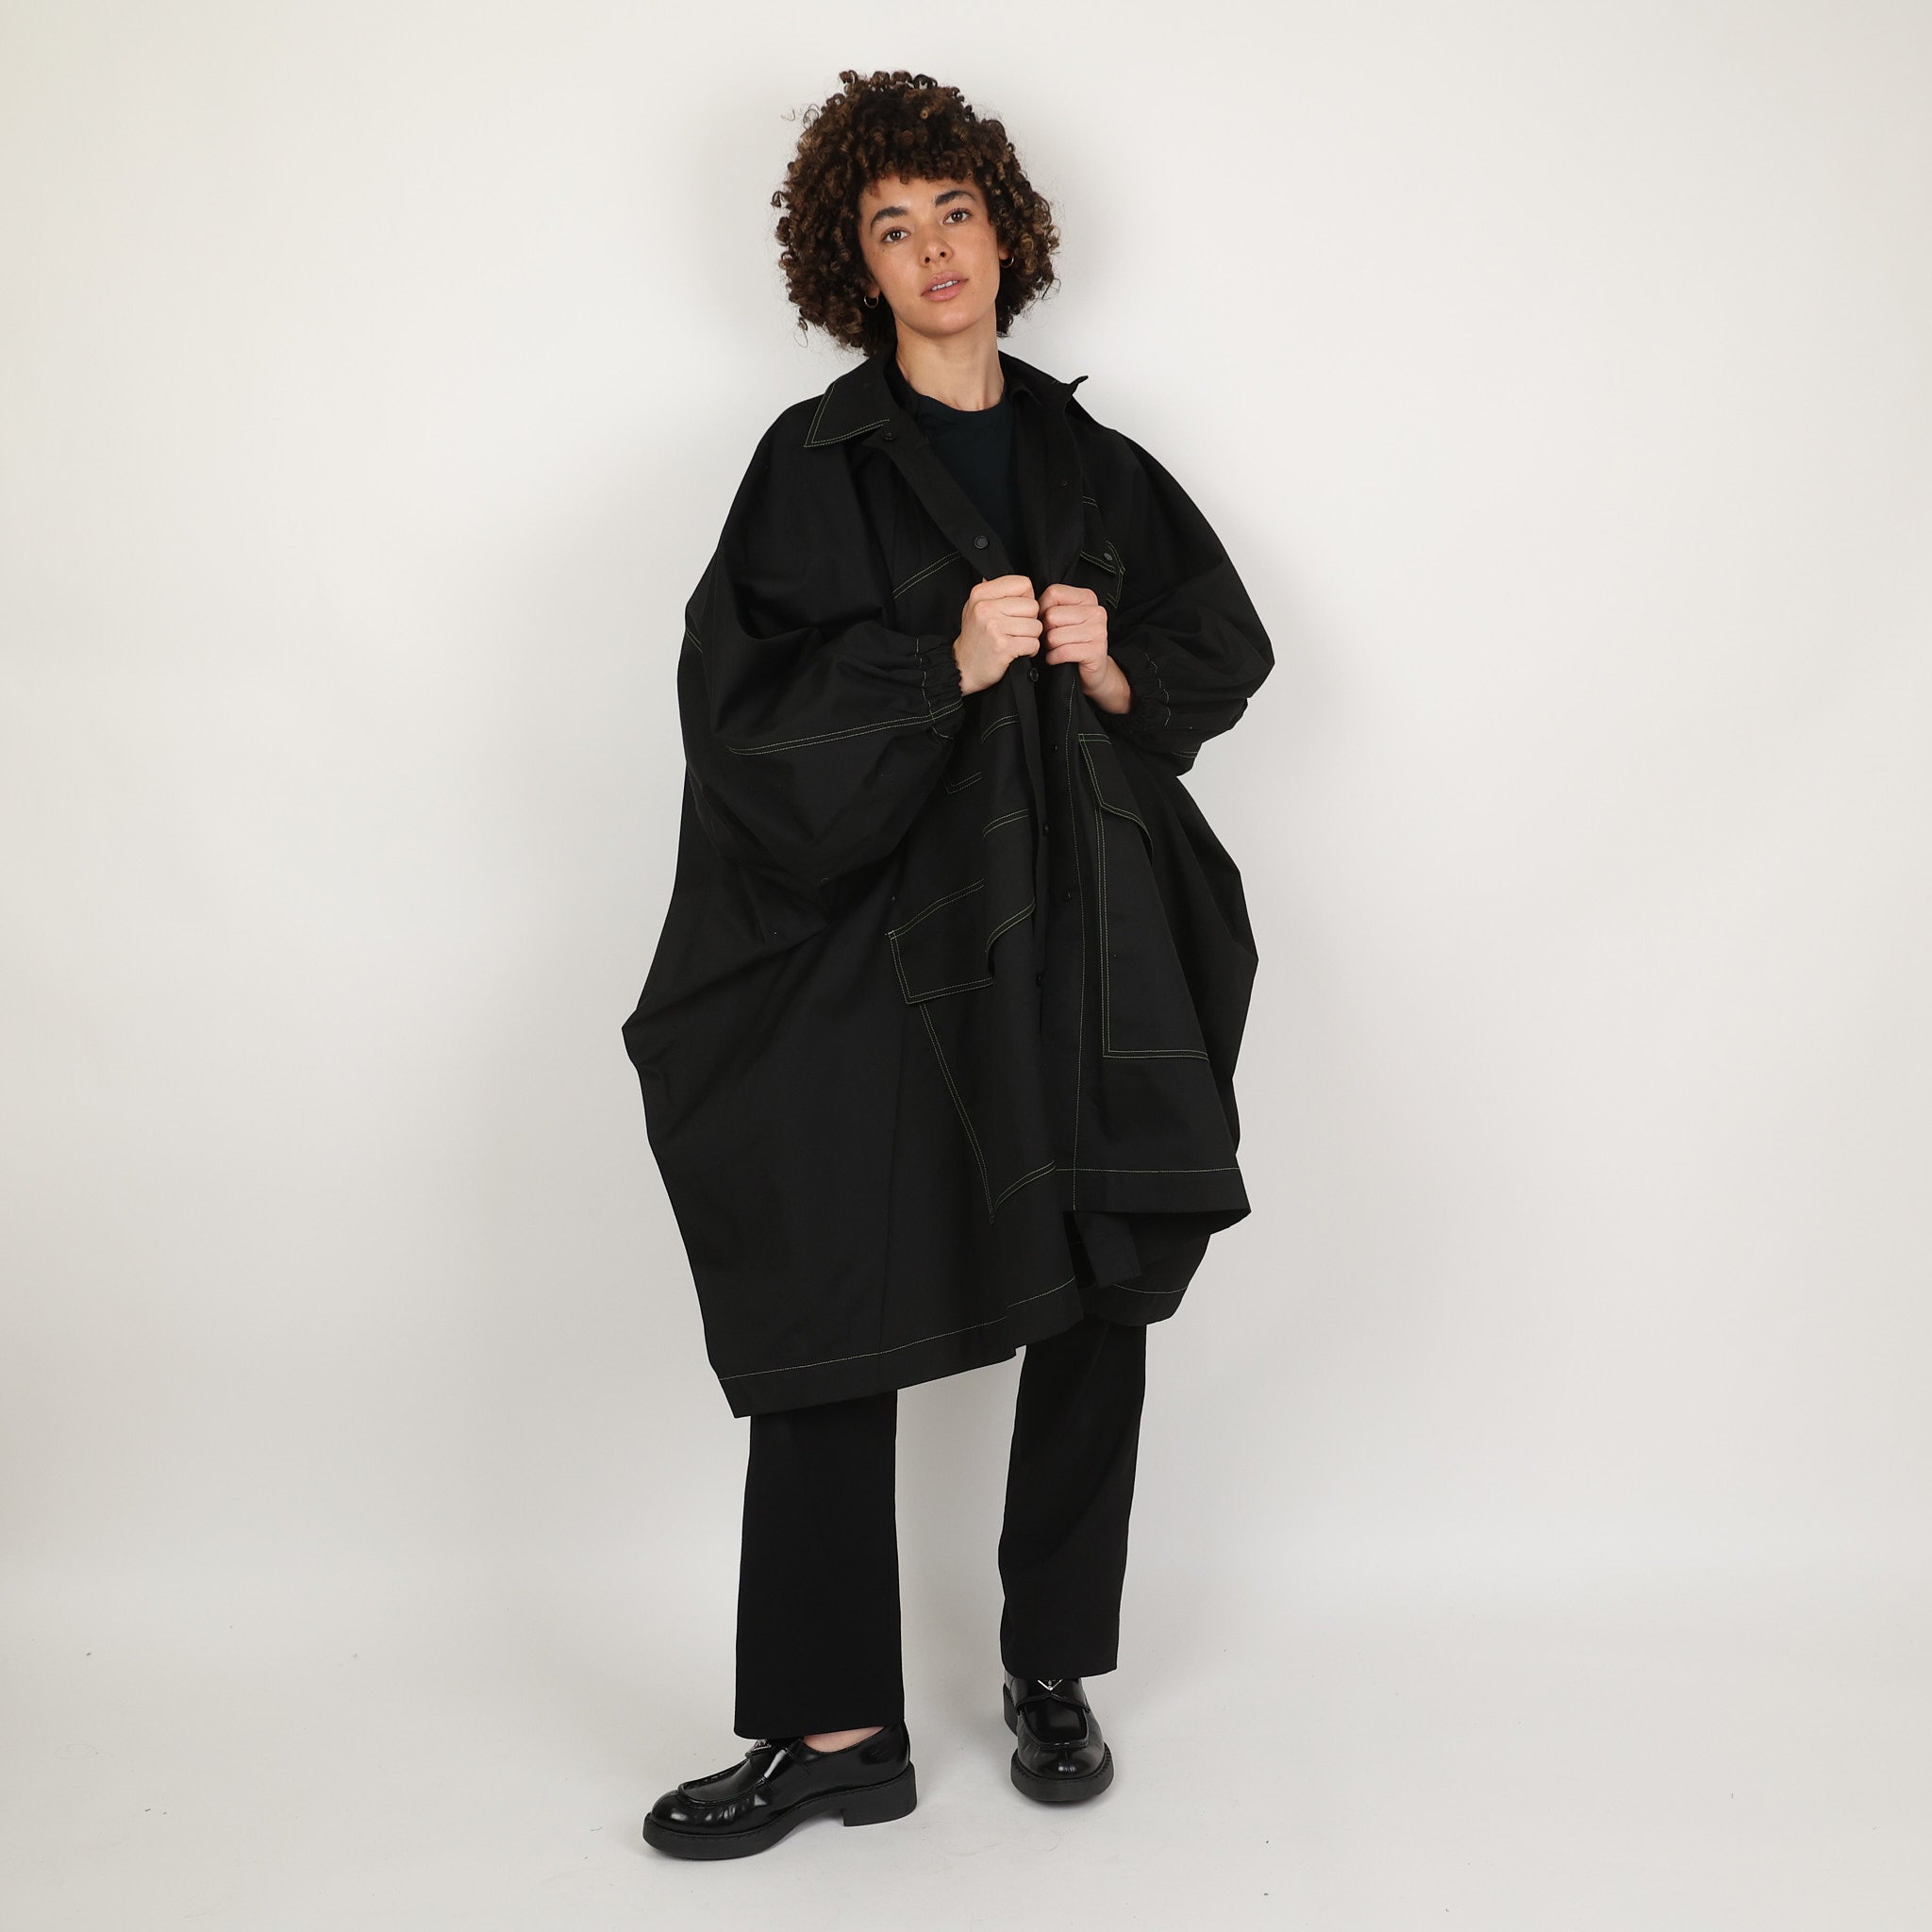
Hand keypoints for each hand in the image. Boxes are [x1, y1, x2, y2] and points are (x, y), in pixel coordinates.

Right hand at [951, 574, 1040, 696]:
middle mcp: (986, 608)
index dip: (1026, 599)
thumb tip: (1017, 581)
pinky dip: (1030, 650)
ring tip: (1015, 640)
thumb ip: (995, 592)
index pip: (1023, 583)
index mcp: (981, 593)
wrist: (963, 667)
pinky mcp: (1003, 646)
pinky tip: (1017, 651)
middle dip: (1030, 620)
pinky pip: (1033, 643)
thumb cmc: (975, 637)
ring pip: (1036, 626)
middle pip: (1033, 605)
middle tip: (1015, 629)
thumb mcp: (976, 606)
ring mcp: (994, 627)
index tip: (1016, 611)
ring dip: (1031, 637)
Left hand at [1039, 584, 1131, 714]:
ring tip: (1058, 649)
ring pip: (1054, 636)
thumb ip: (1050, 606)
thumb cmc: (1072, 643)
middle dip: (1045, 631)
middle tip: (1053, 640)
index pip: (1053, 593)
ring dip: (1049, 647)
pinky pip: (1062, 652)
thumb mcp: (1063, 618)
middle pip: (1051, 615)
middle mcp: (1096, 611)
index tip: (1047, 622)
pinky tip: (1058, 659)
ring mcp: (1098, 631)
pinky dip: (1054, 658)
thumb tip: (1030, 606)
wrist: (1091, 671)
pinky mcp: (1096, 651)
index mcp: (1087, 598)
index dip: (1042, 610)